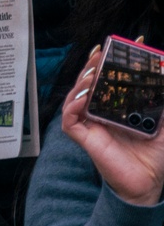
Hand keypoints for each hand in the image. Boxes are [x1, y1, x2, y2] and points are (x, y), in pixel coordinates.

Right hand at [62, 49, 163, 205]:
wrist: (150, 182)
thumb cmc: (156, 154)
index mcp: (118, 106)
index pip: (112, 78)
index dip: (115, 60)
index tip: (128, 43)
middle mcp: (101, 112)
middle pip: (91, 83)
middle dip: (95, 65)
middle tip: (104, 51)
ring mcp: (90, 124)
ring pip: (76, 97)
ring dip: (82, 82)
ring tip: (93, 71)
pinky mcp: (83, 138)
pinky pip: (70, 120)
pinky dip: (73, 106)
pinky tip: (83, 97)